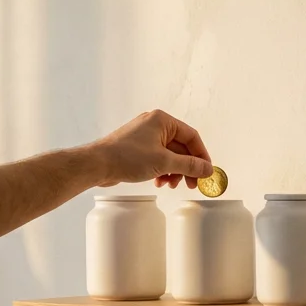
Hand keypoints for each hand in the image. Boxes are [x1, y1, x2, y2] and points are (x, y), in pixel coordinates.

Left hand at [90, 110, 213, 188]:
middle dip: (186, 167)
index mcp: (162, 120)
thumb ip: (189, 165)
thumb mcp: (164, 162)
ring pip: (169, 155)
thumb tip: (207, 169)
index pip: (192, 136)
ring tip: (170, 184)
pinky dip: (162, 171)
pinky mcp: (137, 148)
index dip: (201, 155)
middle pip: (181, 147)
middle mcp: (154, 125)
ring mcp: (145, 137)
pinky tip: (159, 182)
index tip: (206, 172)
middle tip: (191, 184)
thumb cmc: (127, 157)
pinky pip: (157, 159)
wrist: (97, 164)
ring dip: (174, 172)